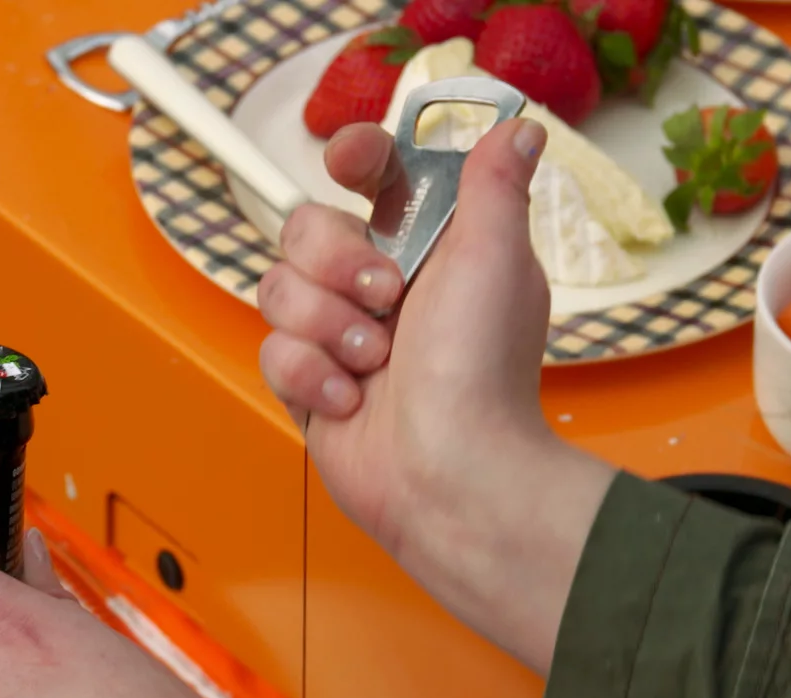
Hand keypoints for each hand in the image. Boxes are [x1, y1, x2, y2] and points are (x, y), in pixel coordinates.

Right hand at [257, 118, 554, 557]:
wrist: (450, 474)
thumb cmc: (482, 371)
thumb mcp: (497, 259)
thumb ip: (493, 184)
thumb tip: (519, 130)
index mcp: (427, 245)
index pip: (374, 174)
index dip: (354, 157)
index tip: (349, 163)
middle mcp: (378, 284)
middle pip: (306, 227)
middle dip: (336, 264)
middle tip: (385, 301)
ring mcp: (338, 335)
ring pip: (278, 288)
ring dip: (326, 327)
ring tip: (374, 364)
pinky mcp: (308, 384)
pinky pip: (271, 350)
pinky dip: (311, 377)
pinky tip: (352, 402)